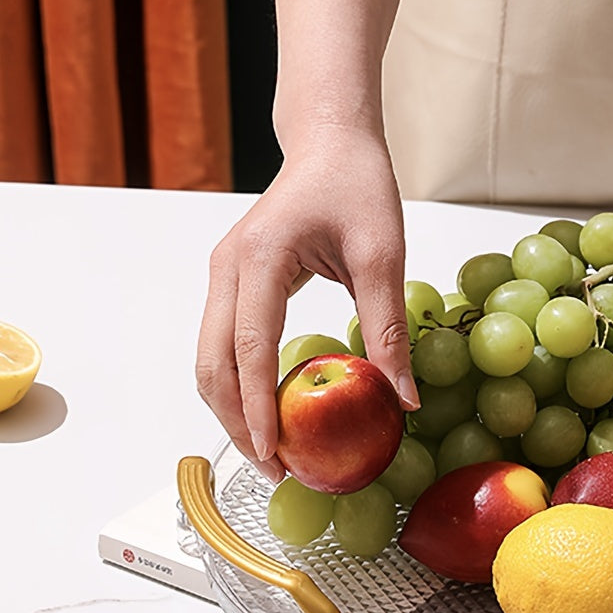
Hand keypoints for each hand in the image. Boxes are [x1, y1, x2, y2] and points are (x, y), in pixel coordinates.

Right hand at [196, 124, 418, 479]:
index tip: (273, 453)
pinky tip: (270, 410)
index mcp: (260, 258)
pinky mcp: (232, 280)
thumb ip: (388, 326)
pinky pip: (223, 342)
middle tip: (274, 470)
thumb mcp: (383, 254)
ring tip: (271, 451)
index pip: (250, 346)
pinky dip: (239, 382)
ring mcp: (222, 273)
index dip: (258, 406)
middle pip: (212, 362)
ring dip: (232, 407)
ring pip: (209, 357)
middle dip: (236, 421)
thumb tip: (403, 398)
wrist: (330, 142)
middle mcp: (227, 267)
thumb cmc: (356, 185)